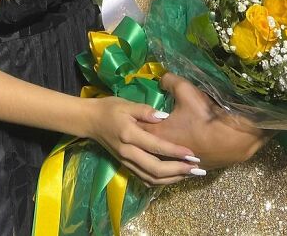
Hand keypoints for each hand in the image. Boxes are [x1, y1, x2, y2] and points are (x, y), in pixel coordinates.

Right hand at [80, 96, 204, 186]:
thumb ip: (145, 111)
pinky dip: (160, 181)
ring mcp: (126, 161)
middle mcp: (128, 152)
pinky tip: (172, 177)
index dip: (175, 152)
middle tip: (196, 168)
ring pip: (151, 178)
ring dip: (172, 179)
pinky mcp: (126, 165)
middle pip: (156, 169)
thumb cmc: (109, 108)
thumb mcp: (126, 104)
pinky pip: (144, 178)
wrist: (89, 121)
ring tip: (189, 175)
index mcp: (129, 134)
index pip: (156, 147)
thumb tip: (163, 116)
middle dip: (178, 170)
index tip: (192, 153)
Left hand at [141, 73, 268, 170]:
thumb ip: (169, 81)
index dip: (132, 121)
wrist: (234, 138)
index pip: (137, 130)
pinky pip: (173, 167)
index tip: (127, 115)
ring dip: (154, 154)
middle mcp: (164, 153)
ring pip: (158, 161)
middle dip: (140, 139)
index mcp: (159, 135)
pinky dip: (169, 162)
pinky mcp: (191, 169)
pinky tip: (171, 155)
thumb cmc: (206, 114)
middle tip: (135, 130)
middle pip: (145, 149)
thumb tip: (161, 78)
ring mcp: (178, 164)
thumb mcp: (186, 90)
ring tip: (150, 146)